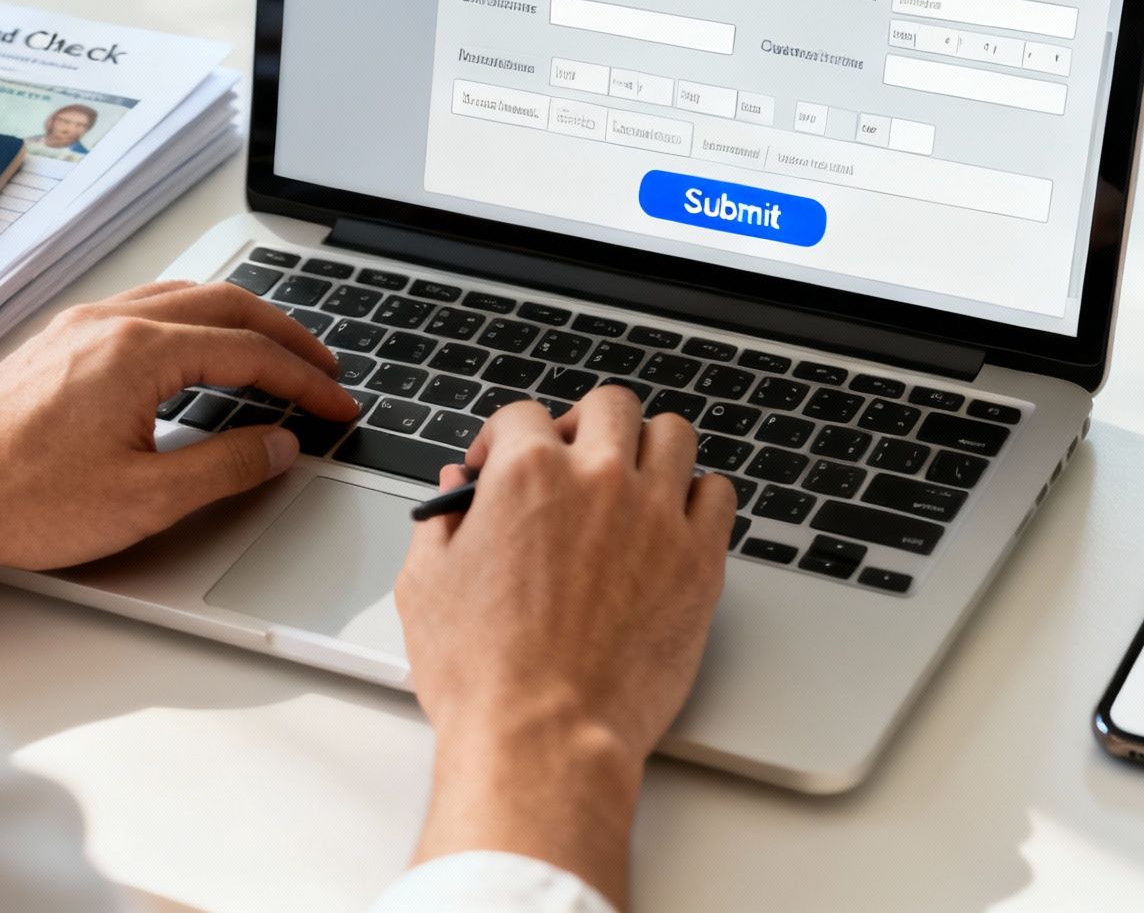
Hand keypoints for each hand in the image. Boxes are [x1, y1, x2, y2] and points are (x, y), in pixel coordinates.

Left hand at [0, 281, 357, 638]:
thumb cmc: (18, 500)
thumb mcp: (144, 499)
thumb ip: (225, 467)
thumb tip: (278, 445)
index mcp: (138, 351)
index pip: (250, 352)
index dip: (305, 381)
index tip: (336, 406)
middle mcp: (109, 322)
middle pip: (225, 304)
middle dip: (285, 336)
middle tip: (323, 369)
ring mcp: (78, 327)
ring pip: (183, 300)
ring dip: (239, 322)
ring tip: (274, 356)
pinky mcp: (57, 344)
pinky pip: (145, 310)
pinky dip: (193, 325)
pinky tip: (197, 357)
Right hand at [395, 387, 734, 907]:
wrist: (546, 737)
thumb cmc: (484, 674)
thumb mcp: (426, 585)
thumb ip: (439, 523)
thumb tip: (452, 495)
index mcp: (528, 474)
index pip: (522, 415)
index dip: (501, 439)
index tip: (498, 465)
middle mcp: (599, 480)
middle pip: (610, 406)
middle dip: (584, 425)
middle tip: (572, 459)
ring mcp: (657, 517)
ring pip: (673, 435)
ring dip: (648, 448)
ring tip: (631, 479)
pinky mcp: (700, 561)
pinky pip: (718, 493)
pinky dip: (697, 497)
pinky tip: (673, 520)